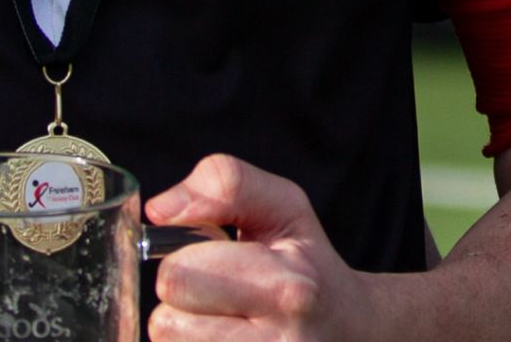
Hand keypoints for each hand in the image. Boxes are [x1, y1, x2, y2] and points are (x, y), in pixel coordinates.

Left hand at [147, 155, 371, 338]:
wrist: (351, 330)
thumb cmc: (307, 259)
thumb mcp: (282, 204)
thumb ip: (223, 185)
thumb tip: (158, 211)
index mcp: (286, 287)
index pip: (178, 276)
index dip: (181, 256)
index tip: (213, 254)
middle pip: (165, 323)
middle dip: (179, 299)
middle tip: (215, 291)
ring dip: (184, 332)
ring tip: (222, 318)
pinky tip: (225, 338)